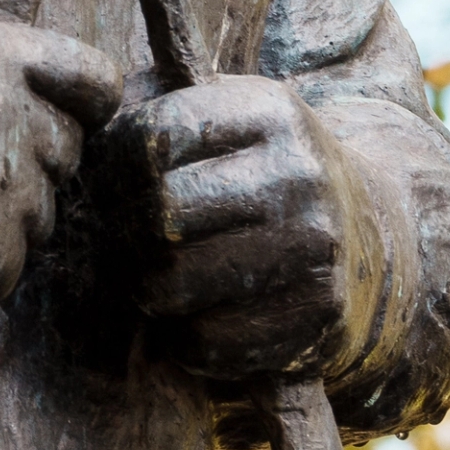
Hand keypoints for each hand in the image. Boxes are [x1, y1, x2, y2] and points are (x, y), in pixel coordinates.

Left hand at [115, 76, 348, 384]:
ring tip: (154, 277)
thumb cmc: (266, 172)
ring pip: (172, 283)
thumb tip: (77, 113)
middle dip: (125, 233)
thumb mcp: (228, 118)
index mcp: (269, 113)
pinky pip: (205, 342)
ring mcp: (312, 250)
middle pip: (159, 214)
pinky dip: (183, 339)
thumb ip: (156, 106)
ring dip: (147, 289)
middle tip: (124, 240)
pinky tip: (198, 314)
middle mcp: (299, 176)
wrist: (372, 235)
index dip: (116, 166)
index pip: (153, 139)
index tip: (118, 181)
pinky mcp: (315, 317)